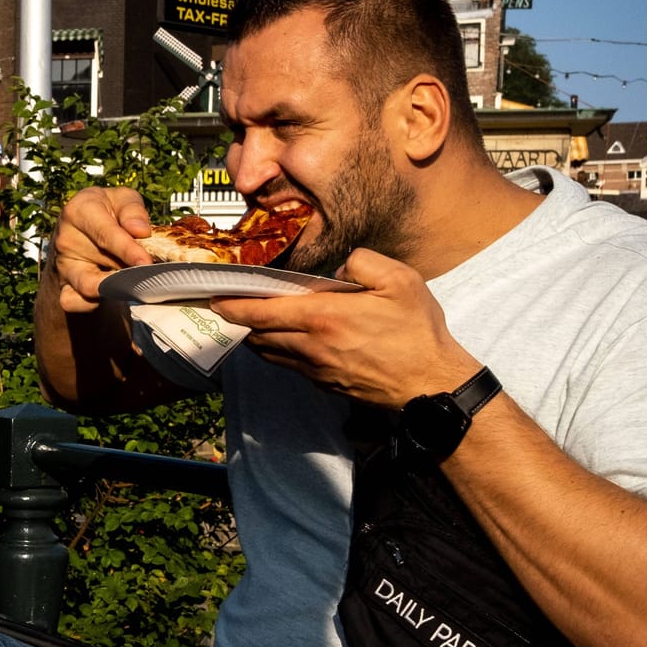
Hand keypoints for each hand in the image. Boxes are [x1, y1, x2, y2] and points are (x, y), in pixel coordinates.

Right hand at [51, 187, 154, 312]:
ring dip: (114, 287)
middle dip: (128, 267)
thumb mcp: (122, 199)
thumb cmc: (107, 212)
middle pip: (103, 261)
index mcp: (78, 211)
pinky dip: (92, 303)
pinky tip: (109, 291)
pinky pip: (74, 302)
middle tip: (148, 268)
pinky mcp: (62, 286)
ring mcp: (62, 265)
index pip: (105, 234)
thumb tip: (140, 231)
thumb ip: (133, 210)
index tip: (145, 262)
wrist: (83, 229)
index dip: (127, 250)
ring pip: (88, 286)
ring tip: (131, 280)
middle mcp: (65, 239)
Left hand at [208, 249, 481, 407]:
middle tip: (227, 304)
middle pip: (258, 334)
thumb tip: (338, 267)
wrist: (431, 385)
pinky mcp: (324, 384)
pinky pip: (290, 365)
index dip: (234, 305)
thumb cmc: (417, 332)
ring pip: (270, 352)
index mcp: (324, 317)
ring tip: (250, 320)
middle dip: (239, 320)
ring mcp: (316, 369)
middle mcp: (311, 346)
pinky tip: (284, 339)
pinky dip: (278, 351)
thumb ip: (363, 262)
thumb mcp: (400, 280)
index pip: (262, 312)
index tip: (215, 298)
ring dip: (256, 337)